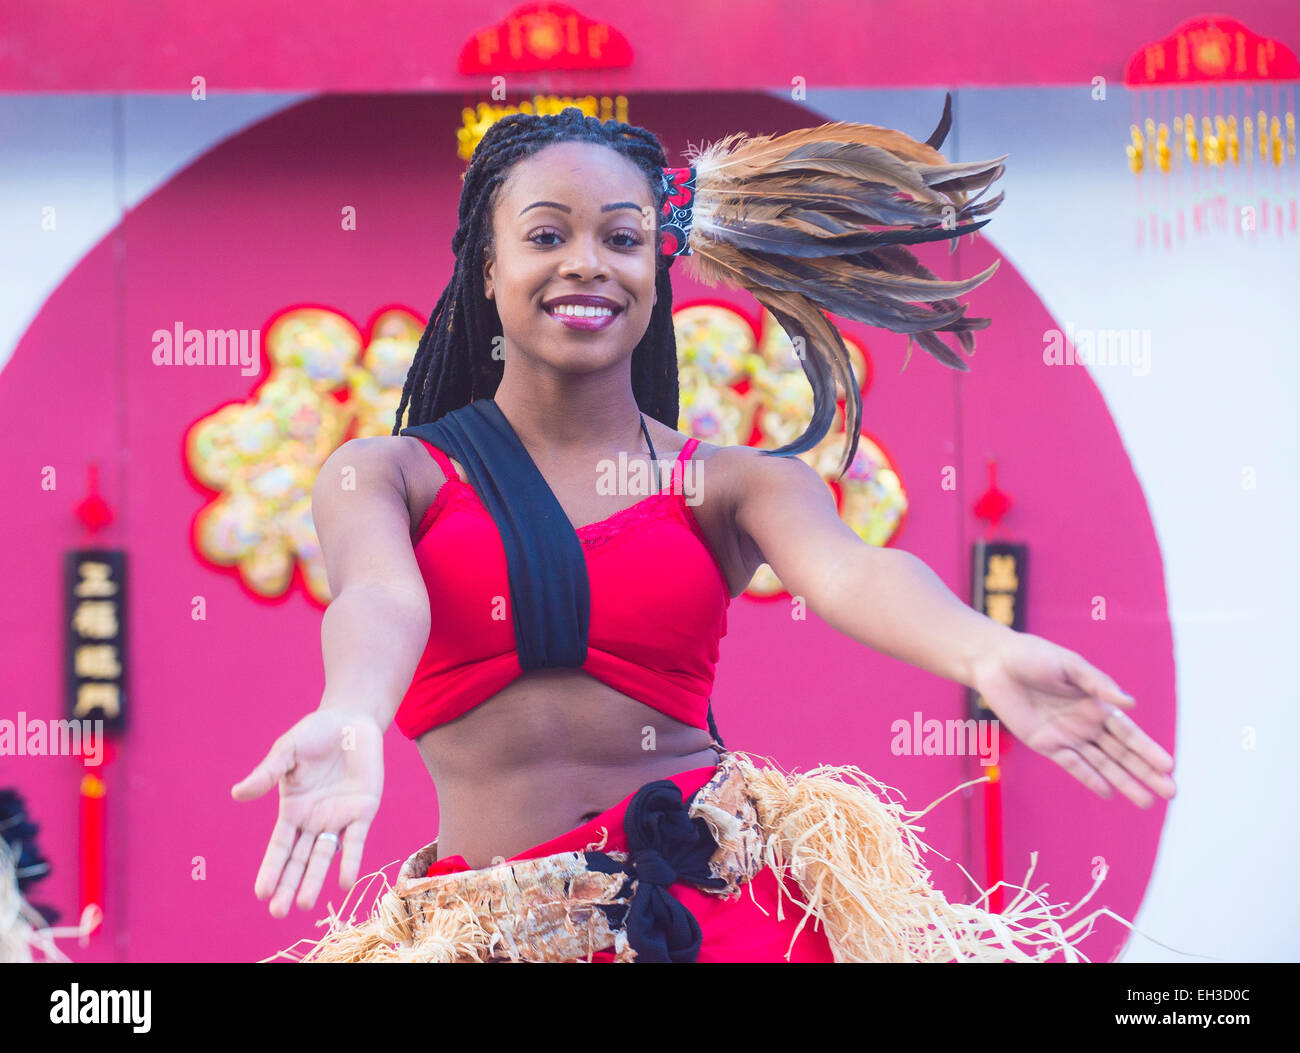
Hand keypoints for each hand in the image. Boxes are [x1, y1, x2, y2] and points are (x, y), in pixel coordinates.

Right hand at [231, 708, 383, 916]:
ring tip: (306, 904)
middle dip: (289, 886)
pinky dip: (350, 860)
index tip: (261, 893)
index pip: (280, 848)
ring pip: (325, 856)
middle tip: (278, 913)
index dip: (271, 870)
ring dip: (315, 879)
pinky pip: (356, 840)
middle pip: (299, 860)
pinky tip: (344, 881)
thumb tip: (237, 794)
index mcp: (293, 810)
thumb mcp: (287, 752)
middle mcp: (314, 821)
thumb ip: (267, 773)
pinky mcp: (363, 810)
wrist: (351, 719)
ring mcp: (339, 818)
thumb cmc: (314, 735)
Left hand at [970, 632, 1174, 807]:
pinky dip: (1089, 778)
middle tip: (1171, 793)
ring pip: (1102, 764)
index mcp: (1097, 702)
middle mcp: (1086, 722)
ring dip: (1124, 781)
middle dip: (1146, 772)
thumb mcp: (1069, 665)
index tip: (1169, 766)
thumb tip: (1131, 705)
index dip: (1149, 749)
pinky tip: (1108, 793)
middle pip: (1121, 753)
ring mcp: (1067, 735)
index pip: (1129, 732)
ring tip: (1147, 802)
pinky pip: (1072, 765)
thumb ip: (1098, 684)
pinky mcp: (1045, 743)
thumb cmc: (1033, 656)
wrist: (995, 663)